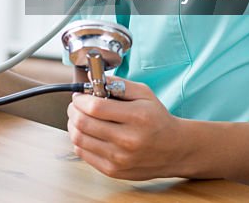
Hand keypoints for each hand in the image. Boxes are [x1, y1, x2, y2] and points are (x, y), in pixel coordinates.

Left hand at [67, 79, 189, 179]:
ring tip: (79, 118)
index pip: (95, 107)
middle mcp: (128, 140)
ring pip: (79, 139)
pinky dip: (79, 141)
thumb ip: (117, 84)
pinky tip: (87, 133)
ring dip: (73, 125)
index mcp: (136, 117)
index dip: (80, 99)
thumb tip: (92, 78)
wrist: (175, 150)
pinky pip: (83, 154)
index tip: (79, 96)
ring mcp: (119, 159)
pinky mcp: (113, 171)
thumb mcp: (144, 94)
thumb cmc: (158, 119)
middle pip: (83, 123)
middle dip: (73, 110)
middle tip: (76, 105)